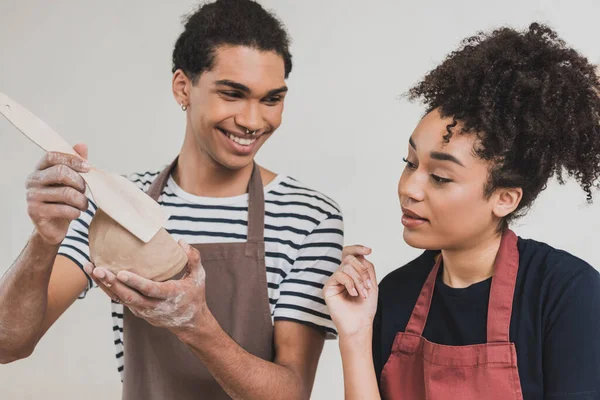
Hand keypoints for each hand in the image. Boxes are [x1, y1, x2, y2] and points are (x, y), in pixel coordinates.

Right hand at [26, 144, 89, 244]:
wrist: (55, 226)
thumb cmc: (65, 201)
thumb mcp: (72, 181)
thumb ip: (76, 163)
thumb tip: (82, 145)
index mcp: (40, 169)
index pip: (53, 156)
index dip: (72, 160)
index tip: (88, 168)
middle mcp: (32, 180)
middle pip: (60, 172)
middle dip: (79, 182)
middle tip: (85, 191)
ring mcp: (32, 196)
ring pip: (65, 192)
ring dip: (81, 200)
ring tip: (84, 205)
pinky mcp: (35, 211)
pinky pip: (62, 209)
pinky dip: (75, 212)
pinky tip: (77, 213)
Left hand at [84, 240, 208, 334]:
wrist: (189, 323)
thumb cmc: (194, 296)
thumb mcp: (199, 277)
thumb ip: (193, 259)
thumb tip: (180, 242)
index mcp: (169, 296)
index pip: (150, 290)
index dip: (135, 282)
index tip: (121, 273)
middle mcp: (153, 306)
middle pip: (128, 296)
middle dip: (111, 283)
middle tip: (97, 269)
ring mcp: (143, 310)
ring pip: (120, 298)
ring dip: (104, 284)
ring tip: (89, 268)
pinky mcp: (137, 311)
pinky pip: (120, 299)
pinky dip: (107, 288)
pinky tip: (97, 275)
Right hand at [323, 245, 377, 337]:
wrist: (360, 324)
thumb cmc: (365, 307)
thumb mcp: (371, 284)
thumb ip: (367, 268)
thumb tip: (360, 255)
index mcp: (352, 273)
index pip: (350, 254)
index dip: (358, 248)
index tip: (369, 250)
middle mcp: (341, 275)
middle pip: (350, 258)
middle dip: (362, 271)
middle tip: (368, 287)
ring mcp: (334, 281)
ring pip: (346, 267)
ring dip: (359, 280)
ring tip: (363, 294)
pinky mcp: (328, 287)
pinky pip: (339, 275)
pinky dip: (350, 283)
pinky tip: (353, 293)